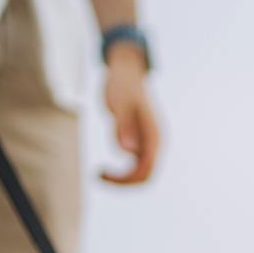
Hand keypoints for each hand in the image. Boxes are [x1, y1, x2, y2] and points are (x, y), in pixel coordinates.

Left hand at [100, 48, 158, 185]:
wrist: (126, 70)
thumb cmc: (121, 85)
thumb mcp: (119, 104)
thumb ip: (124, 127)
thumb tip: (129, 151)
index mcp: (154, 136)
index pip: (145, 171)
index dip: (124, 180)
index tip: (101, 174)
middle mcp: (156, 142)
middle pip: (145, 176)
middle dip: (123, 182)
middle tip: (97, 176)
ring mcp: (150, 142)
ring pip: (141, 172)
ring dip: (121, 177)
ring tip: (99, 171)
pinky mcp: (142, 141)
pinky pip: (136, 164)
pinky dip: (122, 170)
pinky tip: (105, 164)